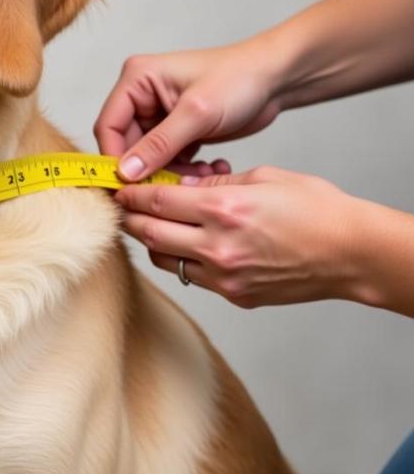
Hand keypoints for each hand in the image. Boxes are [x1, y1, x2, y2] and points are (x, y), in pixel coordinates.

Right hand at [94, 42, 284, 180]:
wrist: (275, 78)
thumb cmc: (239, 79)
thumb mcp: (197, 113)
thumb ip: (158, 145)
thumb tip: (126, 173)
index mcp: (137, 79)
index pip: (109, 126)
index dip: (114, 159)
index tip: (128, 188)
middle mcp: (142, 95)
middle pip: (126, 145)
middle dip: (147, 169)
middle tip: (170, 189)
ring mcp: (158, 113)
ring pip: (147, 157)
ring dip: (168, 172)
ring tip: (198, 177)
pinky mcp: (175, 129)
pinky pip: (166, 159)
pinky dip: (182, 170)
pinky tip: (206, 171)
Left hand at [117, 167, 367, 308]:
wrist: (353, 253)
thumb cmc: (316, 209)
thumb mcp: (262, 177)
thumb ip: (215, 183)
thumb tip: (181, 185)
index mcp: (224, 210)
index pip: (157, 201)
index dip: (132, 193)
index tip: (120, 187)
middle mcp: (218, 247)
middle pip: (150, 234)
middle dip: (130, 218)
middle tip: (123, 206)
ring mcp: (225, 277)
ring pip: (165, 260)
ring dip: (151, 241)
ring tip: (150, 224)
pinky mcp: (235, 296)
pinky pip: (192, 277)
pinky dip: (181, 259)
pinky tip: (185, 244)